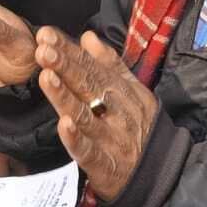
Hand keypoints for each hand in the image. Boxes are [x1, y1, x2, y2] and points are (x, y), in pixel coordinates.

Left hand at [35, 27, 157, 201]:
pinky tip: (64, 125)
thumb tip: (87, 36)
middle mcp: (114, 111)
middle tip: (44, 49)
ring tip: (47, 76)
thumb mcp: (133, 89)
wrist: (162, 172)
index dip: (69, 50)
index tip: (47, 35)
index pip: (90, 66)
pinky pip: (88, 151)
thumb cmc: (142, 126)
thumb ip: (110, 63)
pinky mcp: (103, 165)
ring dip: (64, 96)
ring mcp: (109, 137)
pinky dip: (76, 139)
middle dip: (64, 66)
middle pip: (86, 85)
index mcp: (119, 91)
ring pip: (84, 114)